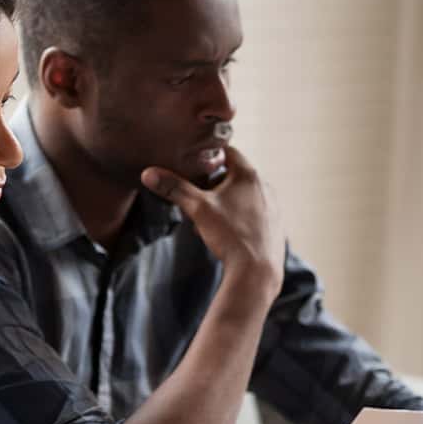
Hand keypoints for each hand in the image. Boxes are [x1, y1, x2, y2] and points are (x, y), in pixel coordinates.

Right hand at [141, 147, 284, 295]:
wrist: (257, 271)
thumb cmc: (230, 235)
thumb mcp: (197, 208)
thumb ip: (174, 188)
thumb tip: (149, 173)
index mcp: (249, 175)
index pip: (228, 151)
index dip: (210, 155)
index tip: (195, 162)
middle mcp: (265, 187)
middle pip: (233, 176)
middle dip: (213, 185)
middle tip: (196, 196)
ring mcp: (272, 207)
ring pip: (242, 196)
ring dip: (224, 203)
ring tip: (207, 219)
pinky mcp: (274, 226)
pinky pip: (252, 213)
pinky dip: (237, 217)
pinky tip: (225, 234)